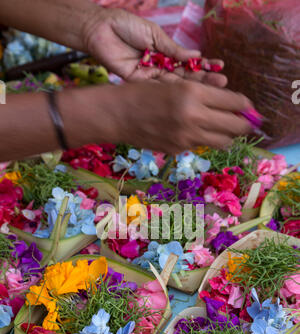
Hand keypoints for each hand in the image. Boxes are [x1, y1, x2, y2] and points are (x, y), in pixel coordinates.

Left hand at [82, 7, 226, 87]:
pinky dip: (169, 92)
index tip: (220, 67)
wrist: (100, 29)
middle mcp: (159, 67)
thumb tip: (195, 56)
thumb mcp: (154, 34)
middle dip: (202, 80)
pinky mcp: (137, 83)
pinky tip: (185, 96)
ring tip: (210, 90)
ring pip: (173, 85)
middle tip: (221, 84)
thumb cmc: (126, 26)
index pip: (188, 63)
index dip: (204, 66)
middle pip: (183, 77)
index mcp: (164, 53)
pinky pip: (156, 89)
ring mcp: (149, 77)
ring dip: (191, 88)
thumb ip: (173, 49)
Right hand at [87, 80, 252, 153]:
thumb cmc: (143, 92)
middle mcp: (193, 117)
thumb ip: (204, 94)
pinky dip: (202, 139)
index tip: (249, 108)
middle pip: (236, 127)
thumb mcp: (175, 84)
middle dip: (245, 125)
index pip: (236, 103)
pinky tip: (191, 131)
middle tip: (245, 123)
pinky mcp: (178, 150)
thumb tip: (231, 105)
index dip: (247, 106)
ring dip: (227, 136)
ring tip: (221, 128)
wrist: (116, 115)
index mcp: (193, 93)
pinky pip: (200, 146)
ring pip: (223, 142)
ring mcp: (186, 138)